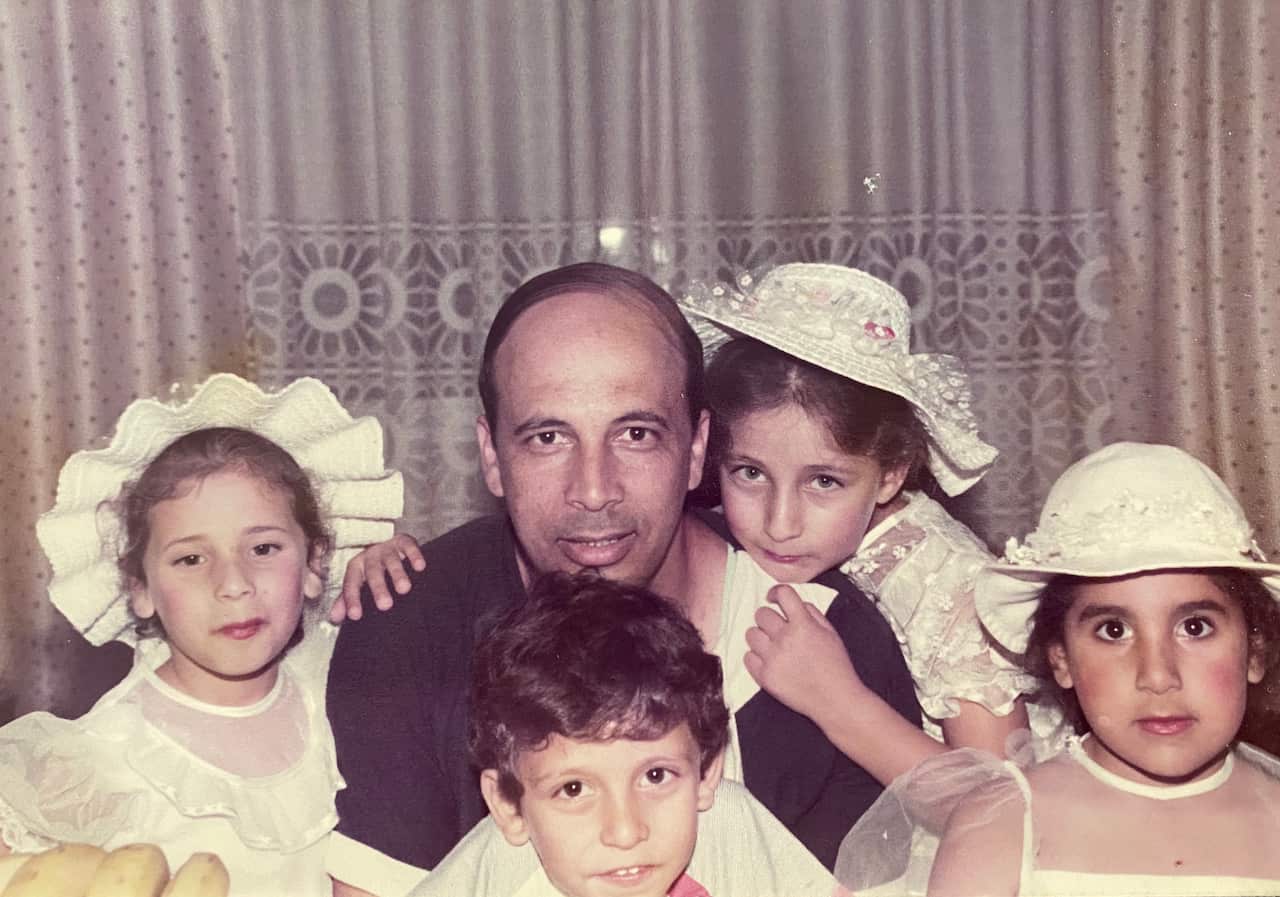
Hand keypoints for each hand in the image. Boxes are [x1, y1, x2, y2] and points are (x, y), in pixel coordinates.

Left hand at [328, 534, 425, 621]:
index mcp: (356, 567)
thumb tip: (334, 618)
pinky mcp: (403, 541)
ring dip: (397, 574)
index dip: (352, 599)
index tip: (355, 616)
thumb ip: (346, 600)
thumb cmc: (372, 572)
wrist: (389, 547)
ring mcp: (387, 548)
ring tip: (404, 589)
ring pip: (391, 560)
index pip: (351, 583)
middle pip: (372, 572)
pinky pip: (408, 546)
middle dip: (378, 588)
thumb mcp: (358, 583)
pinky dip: (414, 555)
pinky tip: (420, 567)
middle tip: (385, 605)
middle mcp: (370, 556)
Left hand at [743, 584, 864, 724]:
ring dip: (760, 636)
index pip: (782, 594)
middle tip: (777, 628)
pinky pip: (747, 657)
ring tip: (772, 645)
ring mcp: (773, 659)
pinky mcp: (765, 677)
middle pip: (761, 614)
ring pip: (750, 634)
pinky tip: (769, 660)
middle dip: (769, 618)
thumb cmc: (836, 666)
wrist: (835, 700)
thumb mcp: (831, 633)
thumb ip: (811, 613)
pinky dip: (756, 657)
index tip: (774, 598)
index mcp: (803, 625)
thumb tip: (793, 603)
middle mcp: (785, 639)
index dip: (776, 592)